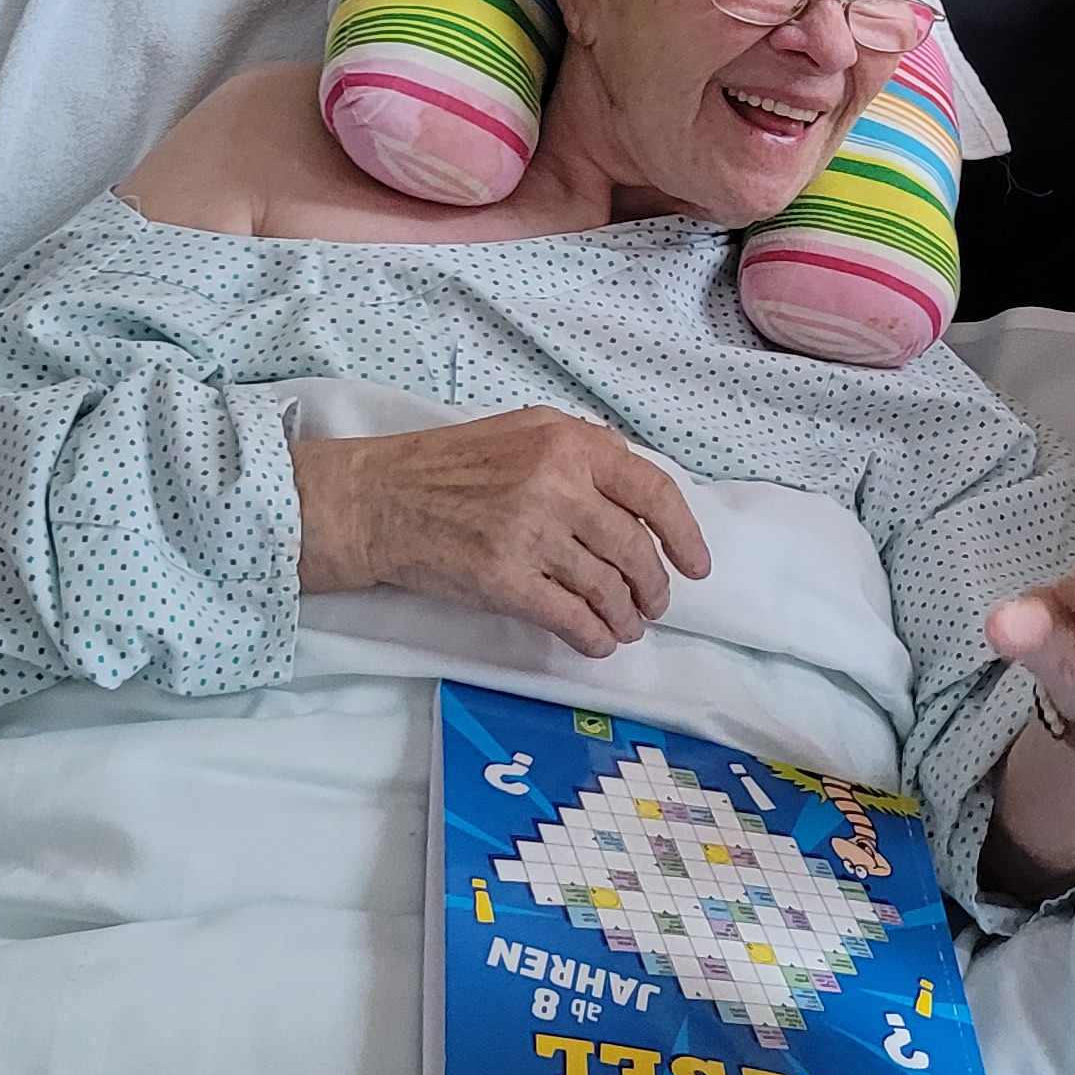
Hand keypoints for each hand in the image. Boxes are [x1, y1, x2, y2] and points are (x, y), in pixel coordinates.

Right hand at [294, 411, 713, 660]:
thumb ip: (583, 452)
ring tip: (627, 627)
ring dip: (627, 617)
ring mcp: (532, 535)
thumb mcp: (523, 431)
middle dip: (654, 587)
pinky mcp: (506, 581)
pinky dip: (594, 637)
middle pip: (635, 549)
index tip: (696, 565)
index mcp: (569, 444)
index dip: (684, 535)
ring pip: (607, 589)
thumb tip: (636, 492)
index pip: (654, 492)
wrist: (378, 500)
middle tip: (656, 605)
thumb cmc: (448, 465)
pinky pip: (571, 618)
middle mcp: (558, 486)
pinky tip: (597, 642)